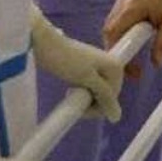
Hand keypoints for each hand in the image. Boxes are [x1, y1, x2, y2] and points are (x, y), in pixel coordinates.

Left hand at [28, 6, 125, 122]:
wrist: (44, 43)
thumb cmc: (66, 60)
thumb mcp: (87, 79)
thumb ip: (104, 96)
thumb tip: (117, 117)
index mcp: (116, 67)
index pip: (112, 99)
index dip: (97, 107)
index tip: (79, 108)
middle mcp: (111, 67)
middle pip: (107, 95)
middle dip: (91, 102)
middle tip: (72, 98)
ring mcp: (99, 68)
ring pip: (97, 93)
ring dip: (85, 98)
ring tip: (69, 93)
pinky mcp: (87, 69)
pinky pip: (90, 87)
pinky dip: (81, 92)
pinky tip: (71, 90)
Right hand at [104, 0, 161, 68]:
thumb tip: (156, 63)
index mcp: (136, 3)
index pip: (114, 30)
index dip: (115, 50)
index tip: (125, 68)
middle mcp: (125, 0)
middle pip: (110, 32)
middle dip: (119, 54)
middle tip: (134, 73)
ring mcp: (123, 1)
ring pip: (111, 30)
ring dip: (120, 49)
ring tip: (136, 68)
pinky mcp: (123, 5)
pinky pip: (116, 26)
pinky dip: (121, 41)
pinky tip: (133, 52)